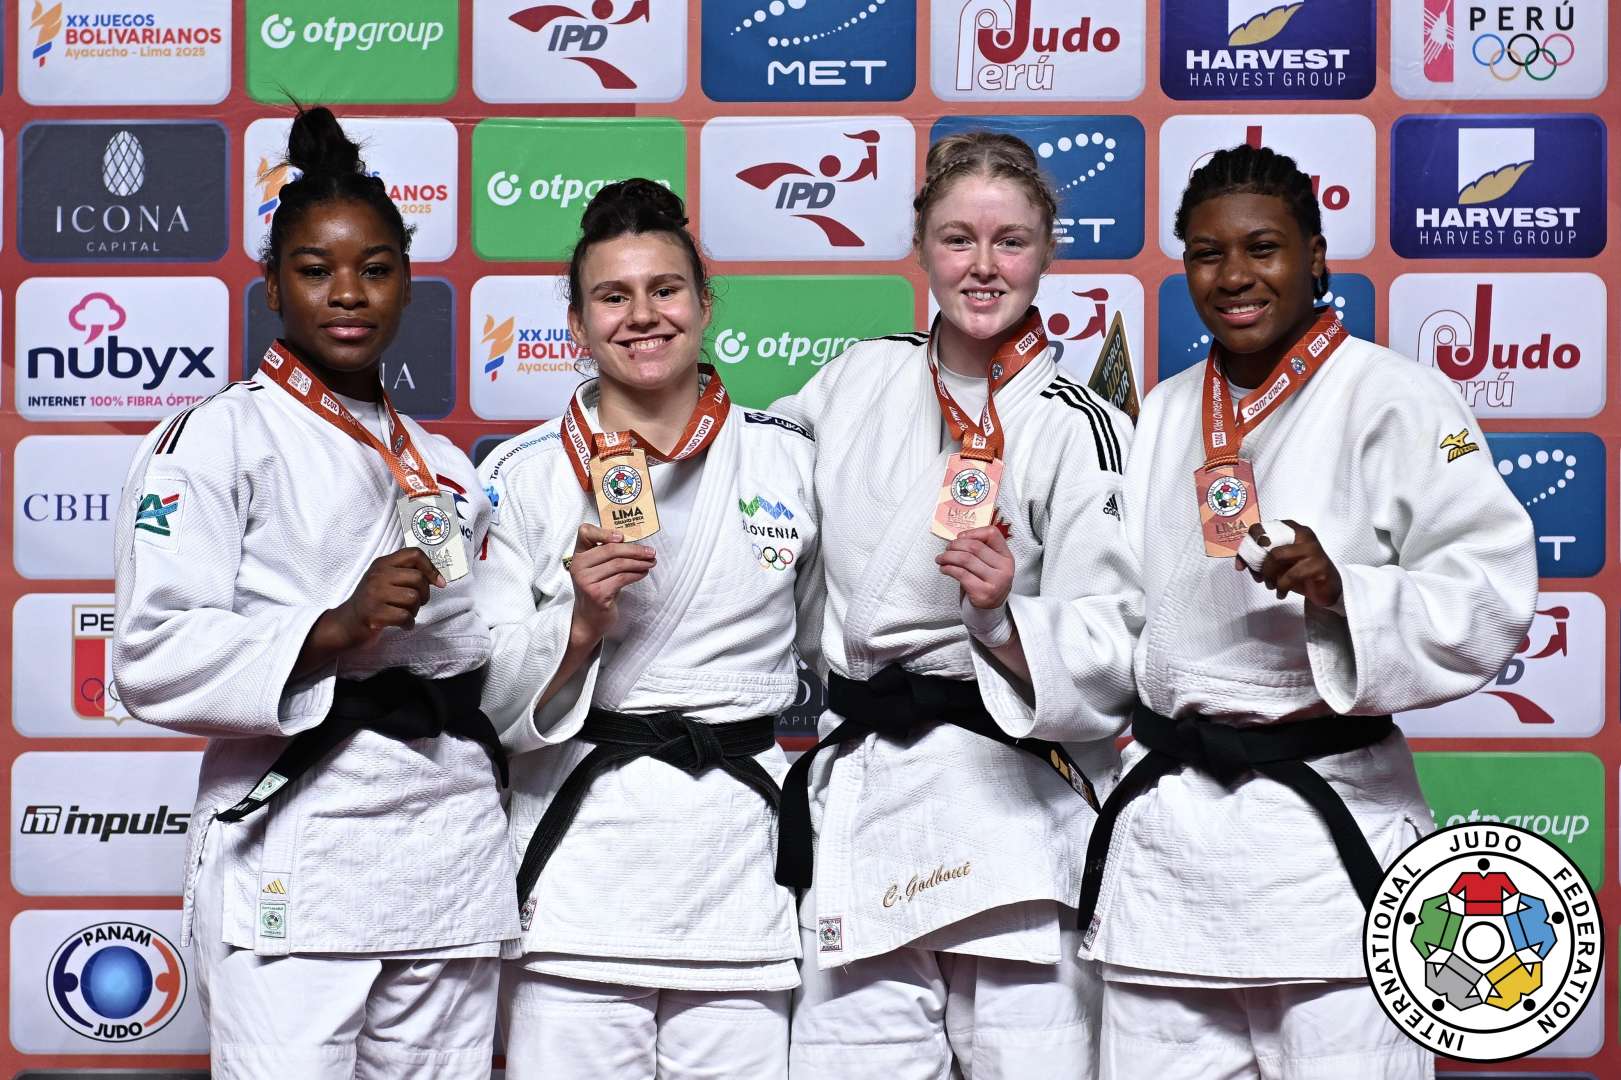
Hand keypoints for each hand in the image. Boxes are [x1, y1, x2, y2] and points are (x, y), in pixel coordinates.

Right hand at [301, 547, 444, 665]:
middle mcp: (377, 576)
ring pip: (413, 598)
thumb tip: (438, 579)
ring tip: (405, 613)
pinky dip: (408, 624)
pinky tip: (402, 625)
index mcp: (382, 564)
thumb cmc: (372, 601)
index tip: (439, 582)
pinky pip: (405, 616)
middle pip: (418, 579)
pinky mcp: (374, 614)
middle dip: (424, 595)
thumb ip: (406, 573)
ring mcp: (374, 594)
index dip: (431, 568)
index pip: (413, 554)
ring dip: (415, 611)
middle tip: (416, 603)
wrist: (346, 623)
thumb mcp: (384, 579)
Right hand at [567, 523, 655, 647]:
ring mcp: (586, 580)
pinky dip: (637, 574)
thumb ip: (607, 555)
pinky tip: (644, 573)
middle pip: (610, 549)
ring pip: (619, 564)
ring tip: (651, 562)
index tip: (622, 536)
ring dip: (639, 562)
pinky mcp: (597, 593)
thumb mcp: (597, 569)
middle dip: (635, 550)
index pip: (585, 533)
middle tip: (651, 552)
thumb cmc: (597, 588)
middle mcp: (578, 566)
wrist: (589, 618)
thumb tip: (638, 543)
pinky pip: (622, 578)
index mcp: (578, 555)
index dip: (604, 531)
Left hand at [936, 525, 1014, 609]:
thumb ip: (980, 549)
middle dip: (955, 545)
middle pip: (975, 546)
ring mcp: (996, 582)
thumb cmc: (985, 583)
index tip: (960, 537)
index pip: (992, 534)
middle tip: (946, 548)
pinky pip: (961, 574)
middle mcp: (1004, 568)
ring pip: (965, 559)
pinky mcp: (983, 593)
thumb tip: (959, 538)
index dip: (972, 532)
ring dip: (948, 557)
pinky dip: (948, 569)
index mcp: (1006, 557)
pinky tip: (944, 569)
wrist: (988, 609)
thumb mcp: (989, 564)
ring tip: (941, 558)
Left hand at [1236, 520, 1342, 607]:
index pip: (1261, 529)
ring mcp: (1313, 548)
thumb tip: (1241, 564)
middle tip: (1259, 578)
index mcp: (1291, 529)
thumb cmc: (1301, 572)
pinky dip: (1281, 587)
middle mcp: (1303, 534)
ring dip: (1269, 575)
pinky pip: (1291, 575)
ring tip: (1271, 586)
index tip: (1241, 565)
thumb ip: (1261, 560)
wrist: (1329, 588)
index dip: (1247, 546)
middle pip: (1267, 543)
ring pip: (1276, 556)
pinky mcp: (1319, 565)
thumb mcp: (1279, 565)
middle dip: (1258, 564)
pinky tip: (1281, 593)